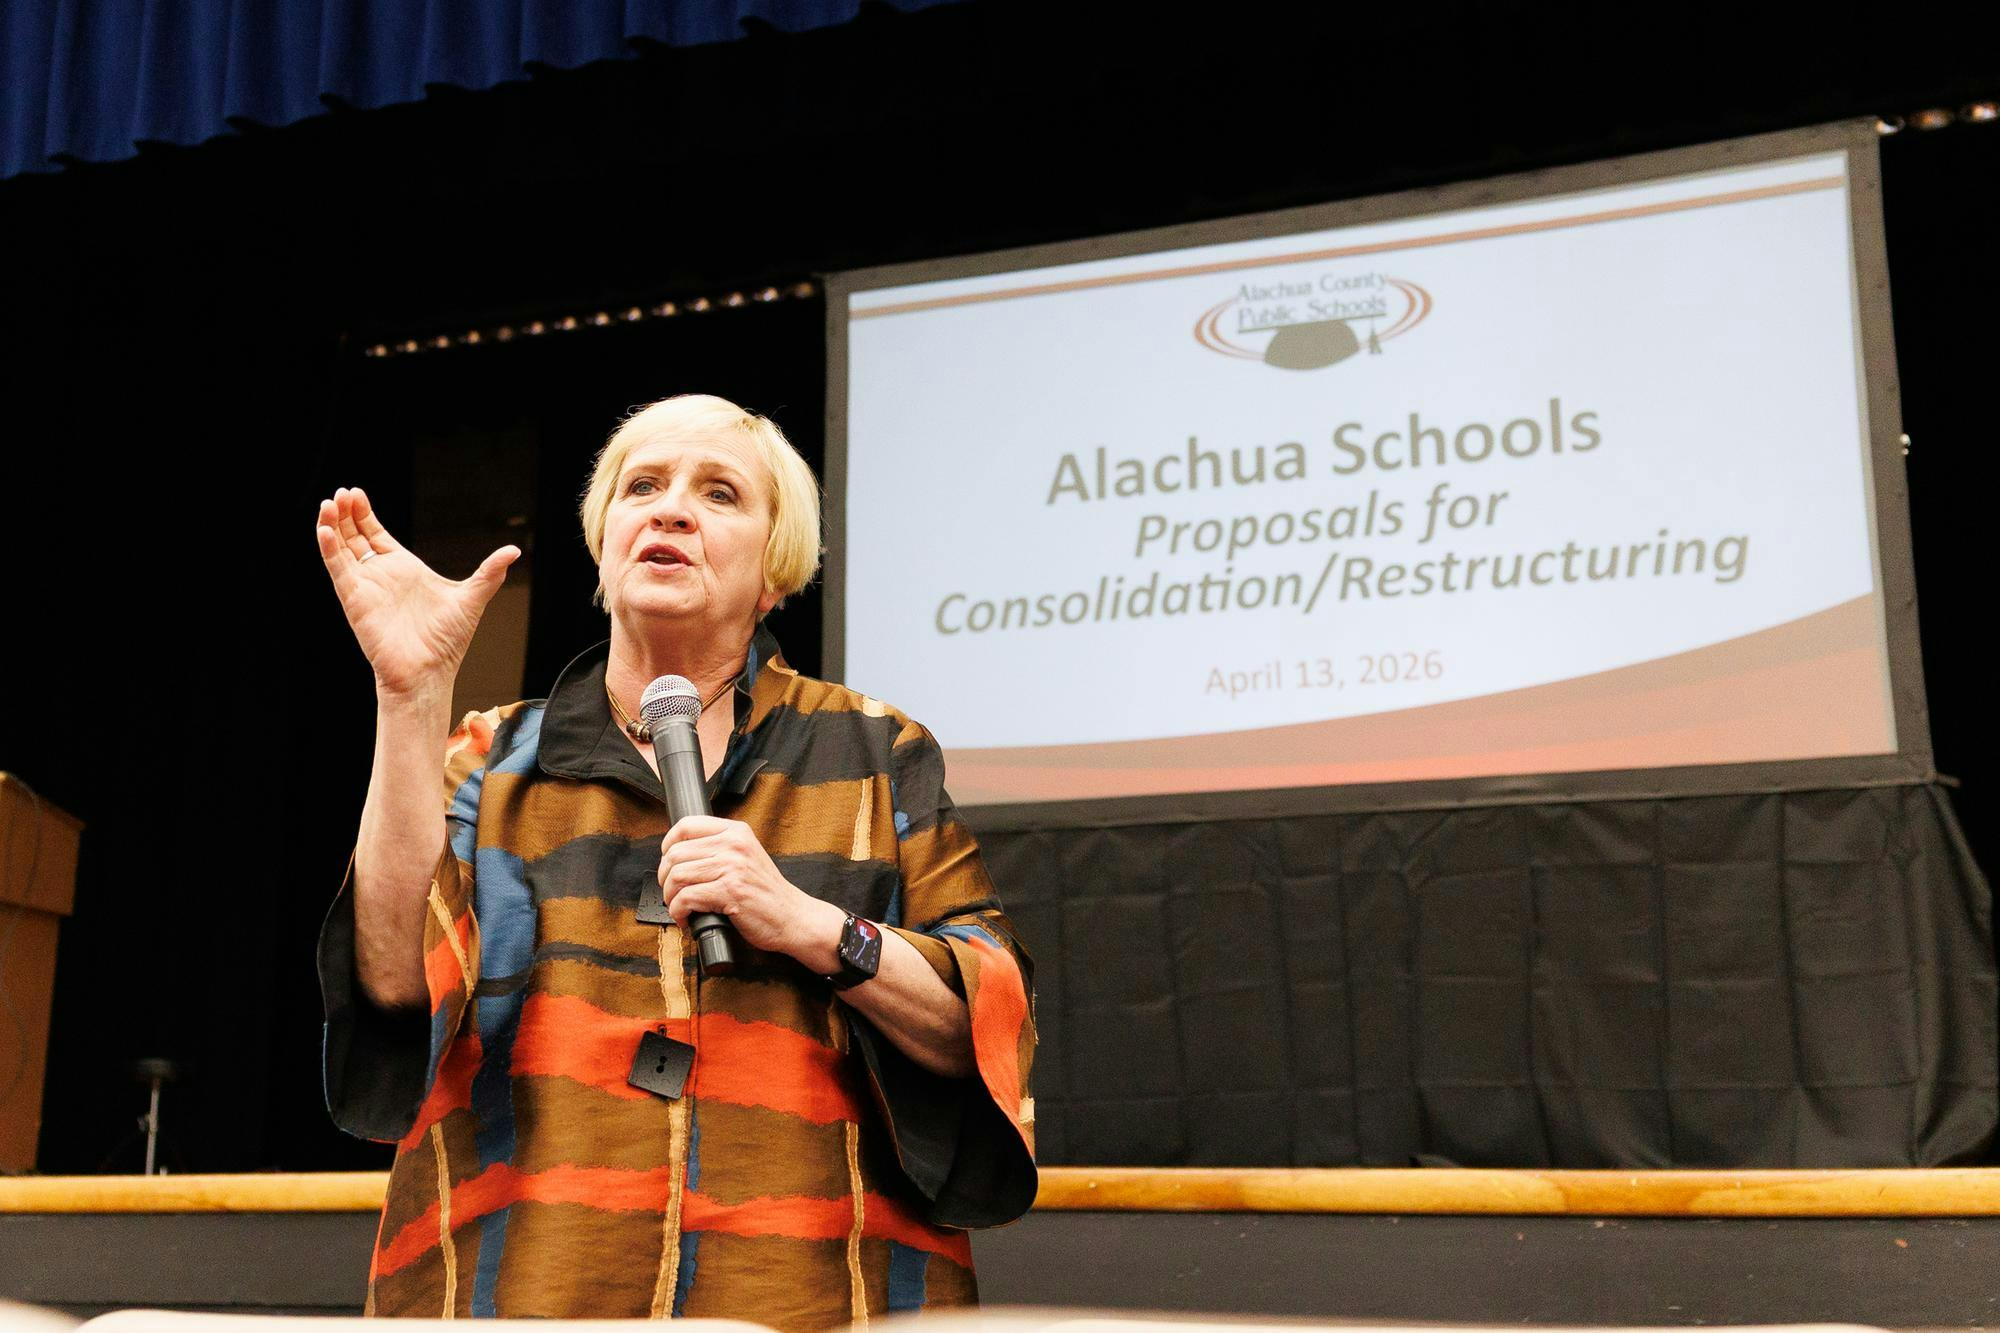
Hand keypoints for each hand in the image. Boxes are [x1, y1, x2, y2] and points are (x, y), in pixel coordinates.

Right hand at [315, 486, 519, 697]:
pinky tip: (324, 528)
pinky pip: (337, 568)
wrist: (429, 671)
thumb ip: (489, 572)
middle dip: (347, 513)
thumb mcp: (471, 597)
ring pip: (341, 548)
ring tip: (329, 501)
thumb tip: (514, 551)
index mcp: (404, 569)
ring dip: (332, 524)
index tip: (357, 493)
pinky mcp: (354, 598)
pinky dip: (329, 548)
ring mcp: (365, 586)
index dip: (365, 515)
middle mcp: (381, 575)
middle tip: (342, 492)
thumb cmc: (447, 641)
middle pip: (355, 536)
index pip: (376, 534)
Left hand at [658, 815, 842, 965]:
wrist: (792, 917)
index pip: (686, 825)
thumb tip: (678, 854)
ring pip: (676, 875)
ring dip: (670, 897)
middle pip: (675, 853)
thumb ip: (720, 848)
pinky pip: (685, 898)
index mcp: (736, 832)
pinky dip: (678, 912)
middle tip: (672, 892)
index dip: (668, 844)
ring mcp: (732, 867)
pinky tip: (686, 918)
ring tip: (679, 907)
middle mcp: (734, 845)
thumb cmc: (766, 892)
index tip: (669, 861)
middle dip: (665, 877)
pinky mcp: (730, 892)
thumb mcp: (747, 856)